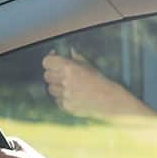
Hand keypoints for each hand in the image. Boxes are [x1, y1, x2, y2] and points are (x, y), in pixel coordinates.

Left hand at [42, 50, 156, 116]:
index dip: (49, 60)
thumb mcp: (90, 67)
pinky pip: (57, 101)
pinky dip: (61, 98)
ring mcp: (65, 95)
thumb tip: (70, 50)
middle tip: (61, 74)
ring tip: (68, 86)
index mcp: (70, 68)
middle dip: (52, 73)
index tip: (54, 59)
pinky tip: (73, 96)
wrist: (110, 101)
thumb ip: (77, 59)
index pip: (47, 62)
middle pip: (46, 75)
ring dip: (56, 87)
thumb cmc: (101, 81)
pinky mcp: (67, 107)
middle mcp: (66, 81)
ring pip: (50, 89)